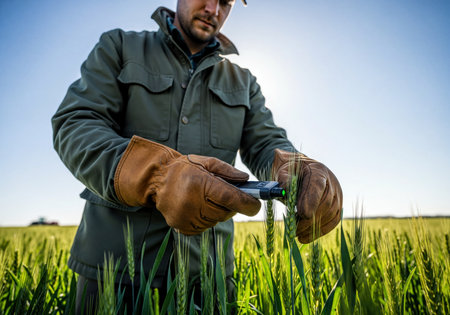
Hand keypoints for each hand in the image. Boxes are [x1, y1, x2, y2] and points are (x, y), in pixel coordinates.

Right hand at [115, 136, 260, 234]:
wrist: (156, 179)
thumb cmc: (185, 168)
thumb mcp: (207, 162)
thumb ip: (228, 171)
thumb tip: (247, 180)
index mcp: (200, 184)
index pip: (231, 199)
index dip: (248, 203)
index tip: (256, 205)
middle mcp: (192, 203)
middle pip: (226, 212)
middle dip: (231, 205)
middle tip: (224, 194)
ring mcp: (186, 217)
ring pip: (216, 220)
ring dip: (217, 212)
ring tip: (206, 198)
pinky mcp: (182, 227)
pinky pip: (205, 227)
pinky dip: (207, 219)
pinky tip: (198, 207)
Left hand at [272, 149, 342, 242]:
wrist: (301, 172)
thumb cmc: (291, 173)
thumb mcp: (283, 172)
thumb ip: (283, 179)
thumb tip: (284, 190)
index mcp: (317, 170)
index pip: (317, 184)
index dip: (311, 199)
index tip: (302, 214)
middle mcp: (331, 182)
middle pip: (325, 202)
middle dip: (310, 219)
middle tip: (294, 229)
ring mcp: (337, 194)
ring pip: (331, 214)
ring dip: (314, 227)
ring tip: (297, 233)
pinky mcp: (337, 206)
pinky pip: (333, 221)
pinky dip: (320, 231)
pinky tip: (305, 237)